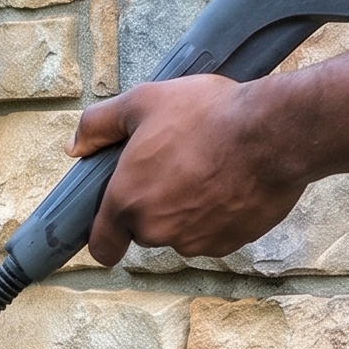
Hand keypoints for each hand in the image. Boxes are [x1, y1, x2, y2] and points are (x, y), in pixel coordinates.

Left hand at [76, 75, 307, 266]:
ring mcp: (195, 241)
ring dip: (187, 211)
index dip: (106, 237)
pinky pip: (215, 234)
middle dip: (154, 206)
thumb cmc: (206, 114)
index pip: (102, 246)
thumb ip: (99, 124)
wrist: (273, 132)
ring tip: (207, 169)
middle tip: (175, 167)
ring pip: (181, 233)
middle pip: (145, 231)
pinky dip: (219, 216)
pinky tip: (231, 183)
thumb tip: (75, 146)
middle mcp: (157, 230)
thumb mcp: (143, 102)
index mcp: (127, 201)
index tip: (115, 224)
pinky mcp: (229, 243)